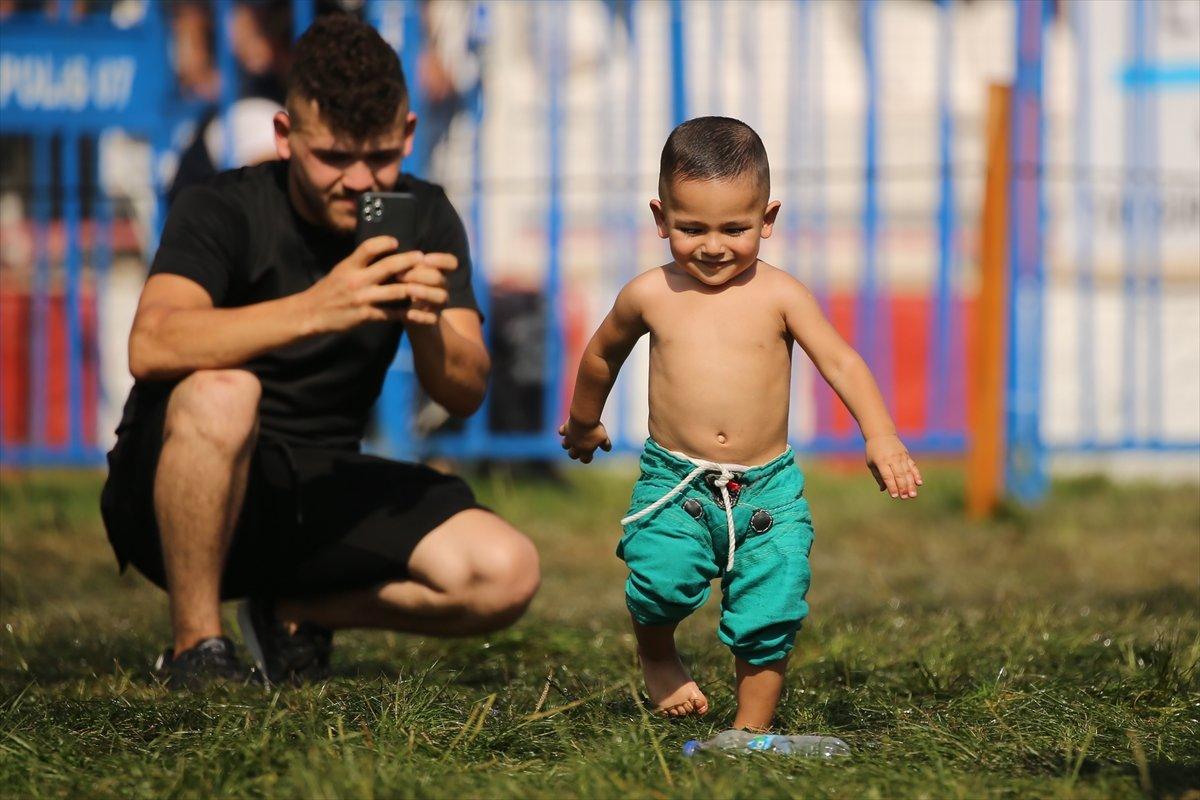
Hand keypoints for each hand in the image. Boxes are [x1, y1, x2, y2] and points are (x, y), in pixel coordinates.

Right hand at [298, 237, 456, 333]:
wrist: (311, 314)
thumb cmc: (328, 291)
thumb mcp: (340, 271)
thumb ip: (359, 263)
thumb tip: (380, 251)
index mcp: (349, 266)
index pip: (368, 247)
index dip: (384, 242)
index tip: (396, 242)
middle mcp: (356, 280)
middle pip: (388, 267)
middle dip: (408, 261)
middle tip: (422, 258)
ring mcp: (363, 298)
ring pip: (396, 291)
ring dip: (414, 288)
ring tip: (427, 285)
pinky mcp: (366, 316)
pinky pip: (393, 314)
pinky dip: (408, 313)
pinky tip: (419, 311)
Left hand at [401, 252, 457, 326]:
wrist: (403, 315)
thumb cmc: (400, 286)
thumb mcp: (404, 272)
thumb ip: (405, 263)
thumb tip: (389, 246)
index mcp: (437, 272)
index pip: (451, 262)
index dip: (441, 260)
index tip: (425, 259)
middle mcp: (442, 287)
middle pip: (440, 278)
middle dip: (420, 275)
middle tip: (400, 275)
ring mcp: (439, 304)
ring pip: (442, 296)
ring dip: (425, 292)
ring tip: (408, 290)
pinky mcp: (432, 319)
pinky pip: (433, 319)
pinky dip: (422, 316)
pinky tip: (409, 314)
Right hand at [558, 417, 611, 463]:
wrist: (584, 418)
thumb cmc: (595, 429)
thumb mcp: (603, 437)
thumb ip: (606, 445)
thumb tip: (607, 449)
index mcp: (585, 450)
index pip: (585, 460)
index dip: (587, 458)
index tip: (590, 454)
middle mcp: (576, 446)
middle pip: (572, 455)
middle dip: (575, 453)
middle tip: (580, 447)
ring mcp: (569, 438)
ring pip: (564, 445)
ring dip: (568, 443)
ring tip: (573, 438)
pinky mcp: (565, 429)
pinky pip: (561, 431)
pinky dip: (564, 430)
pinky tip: (569, 426)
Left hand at [865, 434, 922, 498]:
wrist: (881, 434)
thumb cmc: (873, 451)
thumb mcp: (871, 463)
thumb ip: (878, 476)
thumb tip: (883, 489)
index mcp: (881, 461)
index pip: (888, 476)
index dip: (891, 486)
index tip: (894, 496)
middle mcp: (892, 459)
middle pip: (899, 475)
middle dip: (902, 487)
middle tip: (905, 497)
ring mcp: (901, 457)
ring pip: (907, 472)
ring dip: (911, 484)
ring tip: (913, 495)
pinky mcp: (906, 455)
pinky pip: (913, 466)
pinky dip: (916, 475)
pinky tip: (919, 483)